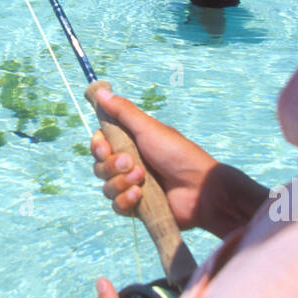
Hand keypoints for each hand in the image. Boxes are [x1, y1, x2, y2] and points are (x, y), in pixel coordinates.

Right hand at [90, 87, 216, 230]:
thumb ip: (122, 111)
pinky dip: (126, 200)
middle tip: (131, 162)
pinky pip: (117, 206)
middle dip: (111, 166)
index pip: (100, 144)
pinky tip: (140, 195)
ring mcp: (132, 186)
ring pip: (106, 187)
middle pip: (99, 166)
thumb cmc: (177, 154)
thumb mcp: (148, 128)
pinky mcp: (137, 207)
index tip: (106, 147)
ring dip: (121, 182)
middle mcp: (129, 164)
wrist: (199, 189)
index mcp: (131, 143)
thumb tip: (101, 90)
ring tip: (142, 179)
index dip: (98, 147)